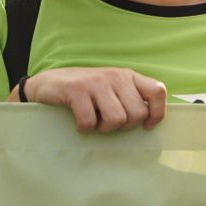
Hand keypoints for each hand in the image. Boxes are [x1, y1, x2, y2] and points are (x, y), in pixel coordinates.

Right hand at [17, 67, 167, 132]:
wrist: (48, 83)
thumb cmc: (85, 93)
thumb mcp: (112, 91)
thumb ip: (130, 99)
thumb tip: (150, 122)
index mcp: (129, 77)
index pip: (158, 91)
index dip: (157, 113)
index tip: (145, 126)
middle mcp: (116, 76)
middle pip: (137, 113)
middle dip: (124, 126)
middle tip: (107, 123)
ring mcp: (97, 82)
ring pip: (117, 119)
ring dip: (104, 128)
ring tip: (95, 122)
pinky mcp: (76, 89)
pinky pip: (90, 121)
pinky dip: (84, 128)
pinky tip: (79, 121)